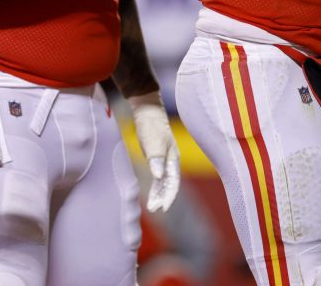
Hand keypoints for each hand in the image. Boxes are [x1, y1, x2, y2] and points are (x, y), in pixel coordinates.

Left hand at [129, 92, 179, 212]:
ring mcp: (165, 160)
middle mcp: (171, 161)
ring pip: (164, 182)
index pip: (173, 181)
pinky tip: (151, 195)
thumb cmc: (151, 125)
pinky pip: (158, 177)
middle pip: (170, 184)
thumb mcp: (153, 141)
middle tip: (154, 209)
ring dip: (159, 194)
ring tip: (151, 207)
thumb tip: (158, 175)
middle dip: (163, 197)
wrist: (147, 111)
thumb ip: (156, 158)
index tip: (163, 207)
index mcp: (173, 158)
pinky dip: (155, 187)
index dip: (169, 195)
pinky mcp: (157, 158)